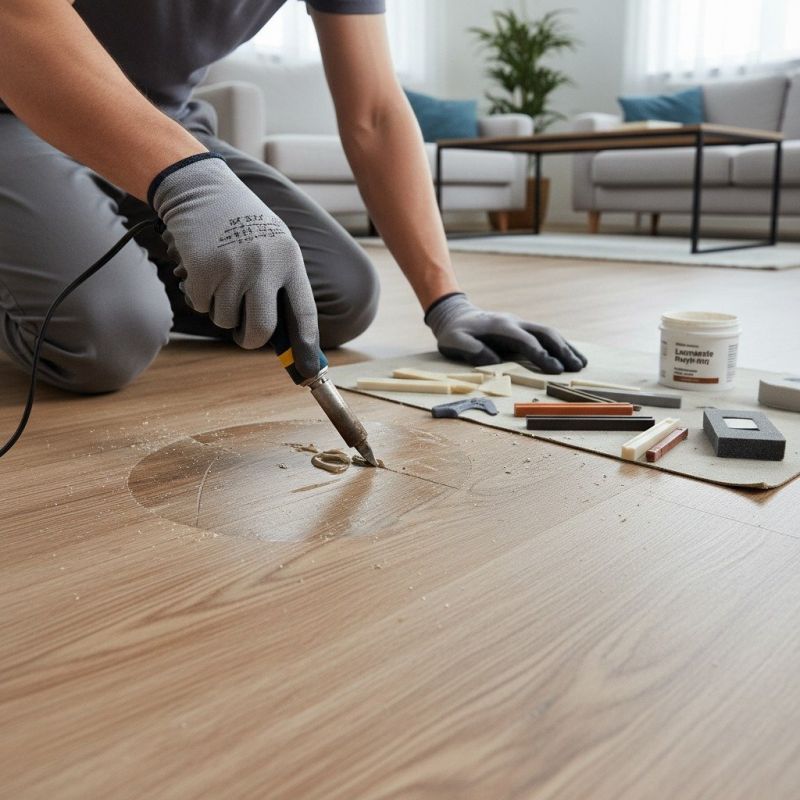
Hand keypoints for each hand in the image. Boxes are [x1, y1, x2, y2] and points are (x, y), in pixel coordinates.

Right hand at [149, 153, 319, 376]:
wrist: (202, 189)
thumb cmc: (242, 222)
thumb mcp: (274, 244)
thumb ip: (282, 282)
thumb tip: (286, 336)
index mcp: (289, 260)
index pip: (304, 313)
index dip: (306, 344)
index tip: (309, 367)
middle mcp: (265, 266)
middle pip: (262, 329)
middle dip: (251, 340)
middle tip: (245, 336)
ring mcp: (233, 269)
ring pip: (227, 321)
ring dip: (222, 312)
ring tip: (222, 281)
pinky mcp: (203, 270)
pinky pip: (202, 306)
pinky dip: (200, 297)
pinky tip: (203, 270)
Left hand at [425, 293, 586, 373]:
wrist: (455, 315)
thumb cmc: (454, 332)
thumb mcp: (453, 341)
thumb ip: (470, 349)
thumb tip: (494, 360)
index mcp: (501, 327)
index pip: (527, 341)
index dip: (541, 355)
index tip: (555, 370)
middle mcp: (515, 323)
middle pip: (545, 333)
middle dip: (562, 350)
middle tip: (577, 368)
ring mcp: (520, 324)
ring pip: (549, 333)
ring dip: (566, 347)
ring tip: (582, 364)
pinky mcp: (521, 330)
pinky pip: (544, 336)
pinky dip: (559, 345)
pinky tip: (571, 356)